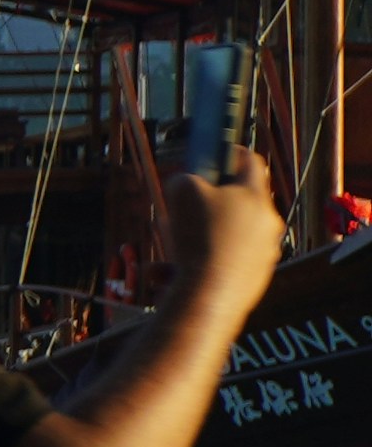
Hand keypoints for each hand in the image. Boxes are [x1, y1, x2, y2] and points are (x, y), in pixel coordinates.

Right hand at [171, 148, 288, 326]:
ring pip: (235, 231)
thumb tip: (190, 184)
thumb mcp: (181, 192)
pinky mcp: (258, 275)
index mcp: (255, 196)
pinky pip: (232, 258)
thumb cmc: (198, 238)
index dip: (231, 153)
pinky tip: (183, 270)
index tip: (215, 155)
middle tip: (189, 206)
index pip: (251, 161)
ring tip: (179, 245)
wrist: (211, 294)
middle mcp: (268, 221)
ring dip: (209, 232)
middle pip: (242, 200)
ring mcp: (266, 250)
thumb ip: (186, 179)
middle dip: (214, 200)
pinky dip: (210, 259)